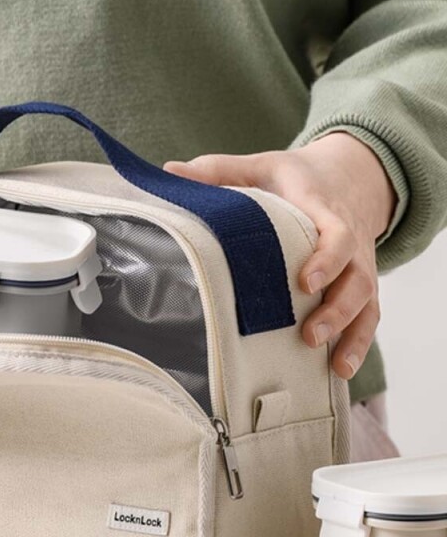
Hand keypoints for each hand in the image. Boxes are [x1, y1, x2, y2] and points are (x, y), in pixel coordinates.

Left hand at [165, 132, 395, 378]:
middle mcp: (351, 241)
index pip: (336, 235)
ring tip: (331, 363)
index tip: (304, 281)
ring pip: (366, 303)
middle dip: (337, 309)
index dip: (325, 259)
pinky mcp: (362, 287)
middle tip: (309, 334)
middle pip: (356, 279)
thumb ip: (216, 172)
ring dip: (350, 333)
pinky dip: (359, 343)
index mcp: (324, 210)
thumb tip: (168, 173)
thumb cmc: (293, 178)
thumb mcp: (257, 166)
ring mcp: (360, 267)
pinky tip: (340, 369)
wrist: (348, 178)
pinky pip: (369, 317)